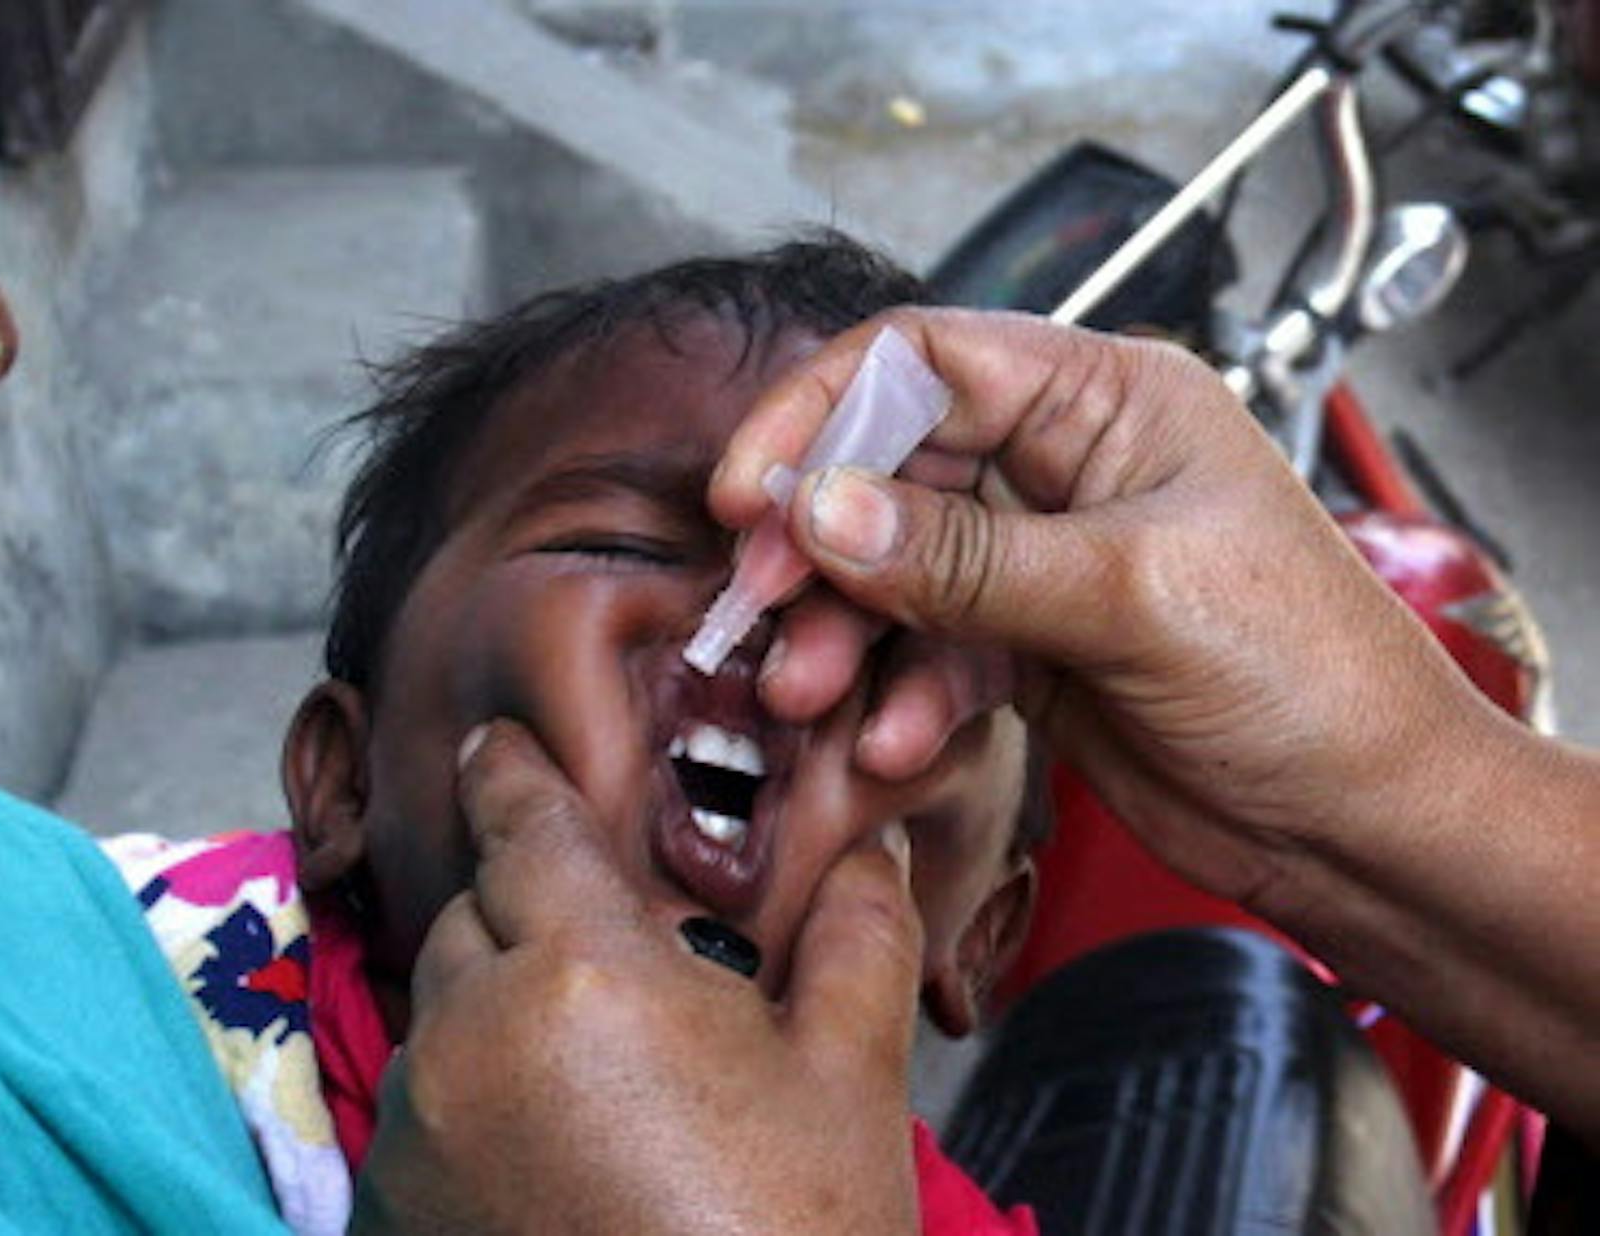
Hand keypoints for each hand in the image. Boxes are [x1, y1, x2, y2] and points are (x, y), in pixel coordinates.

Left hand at [351, 722, 921, 1235]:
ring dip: (497, 1020)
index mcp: (583, 971)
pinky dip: (469, 1109)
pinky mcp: (389, 1209)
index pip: (521, 824)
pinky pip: (421, 1115)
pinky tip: (549, 1162)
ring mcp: (420, 1128)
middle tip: (609, 969)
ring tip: (596, 1088)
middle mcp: (473, 1033)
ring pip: (442, 1019)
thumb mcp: (848, 1084)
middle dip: (527, 919)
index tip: (495, 746)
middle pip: (474, 919)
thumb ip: (854, 940)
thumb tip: (867, 852)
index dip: (509, 774)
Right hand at [713, 309, 1599, 1142]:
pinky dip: (899, 694)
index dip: (820, 413)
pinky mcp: (1029, 646)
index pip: (923, 361)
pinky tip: (895, 742)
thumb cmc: (1310, 678)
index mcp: (1109, 399)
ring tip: (806, 694)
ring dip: (842, 633)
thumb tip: (821, 508)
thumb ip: (962, 557)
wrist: (1362, 825)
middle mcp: (1066, 465)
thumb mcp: (1126, 597)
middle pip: (888, 470)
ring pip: (894, 570)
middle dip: (817, 544)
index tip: (751, 492)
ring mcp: (1042, 558)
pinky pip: (927, 651)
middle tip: (757, 606)